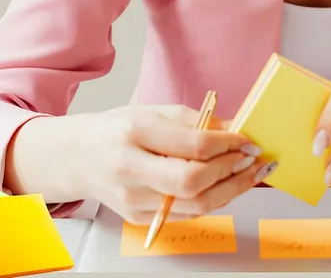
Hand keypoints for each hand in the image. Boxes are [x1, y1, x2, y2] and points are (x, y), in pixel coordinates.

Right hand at [69, 104, 275, 223]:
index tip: (247, 140)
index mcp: (135, 133)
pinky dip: (212, 199)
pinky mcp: (139, 219)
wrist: (78, 157)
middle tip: (251, 158)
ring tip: (249, 173)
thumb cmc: (118, 129)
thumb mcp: (154, 111)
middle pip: (193, 182)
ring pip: (194, 205)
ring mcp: (134, 200)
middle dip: (231, 171)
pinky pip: (186, 213)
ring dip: (230, 190)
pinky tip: (226, 184)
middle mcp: (131, 170)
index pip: (193, 145)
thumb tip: (235, 129)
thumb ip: (195, 121)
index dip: (227, 145)